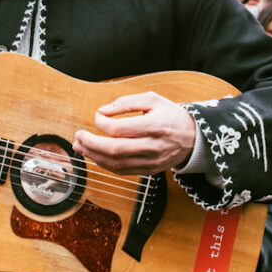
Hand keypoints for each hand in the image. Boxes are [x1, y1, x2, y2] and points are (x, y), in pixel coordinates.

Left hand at [72, 92, 196, 174]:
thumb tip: (102, 110)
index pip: (120, 129)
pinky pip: (122, 171)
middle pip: (115, 149)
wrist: (193, 138)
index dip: (102, 123)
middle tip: (78, 136)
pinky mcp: (149, 171)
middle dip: (91, 143)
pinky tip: (95, 156)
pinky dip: (105, 164)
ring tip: (80, 147)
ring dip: (94, 156)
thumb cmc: (170, 115)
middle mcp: (153, 146)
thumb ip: (127, 102)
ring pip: (116, 163)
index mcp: (154, 126)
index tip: (97, 116)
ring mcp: (151, 162)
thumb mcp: (153, 99)